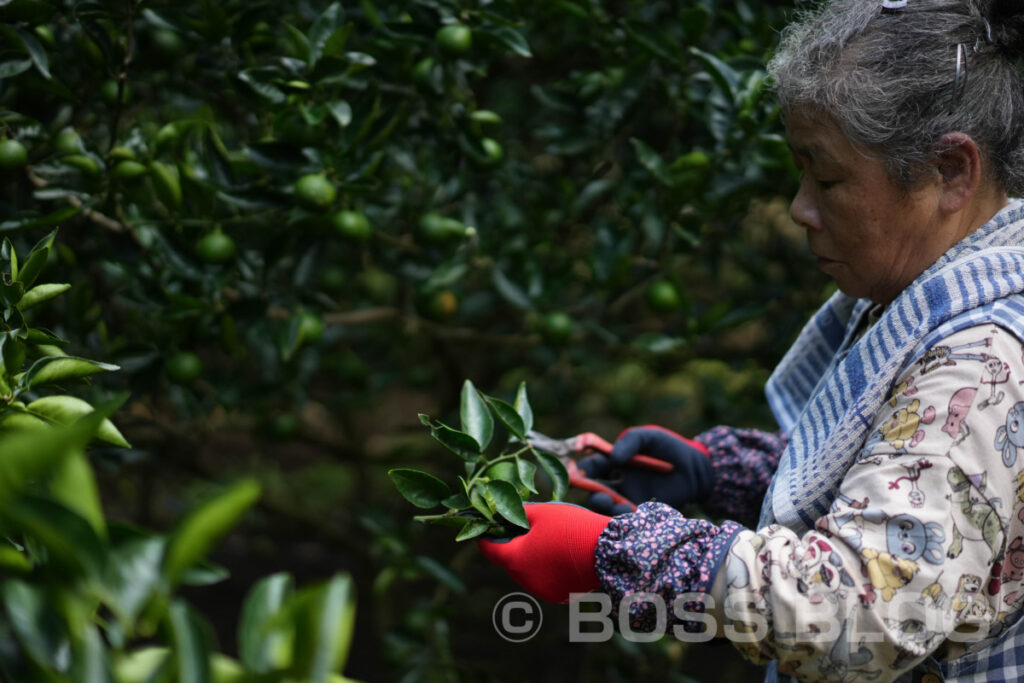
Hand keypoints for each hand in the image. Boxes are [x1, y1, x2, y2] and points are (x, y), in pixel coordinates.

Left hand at [478, 503, 610, 602]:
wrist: (608, 551)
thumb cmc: (571, 528)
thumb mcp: (542, 512)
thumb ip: (517, 513)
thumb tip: (502, 512)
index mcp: (515, 560)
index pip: (489, 550)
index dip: (486, 536)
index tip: (488, 526)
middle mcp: (525, 581)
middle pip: (510, 562)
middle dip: (512, 546)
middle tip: (522, 529)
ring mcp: (543, 591)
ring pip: (527, 573)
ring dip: (530, 559)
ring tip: (546, 541)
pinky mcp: (560, 597)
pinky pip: (544, 581)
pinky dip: (546, 569)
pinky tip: (559, 555)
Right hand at [578, 425, 712, 514]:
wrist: (698, 470)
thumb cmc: (670, 448)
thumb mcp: (649, 437)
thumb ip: (631, 441)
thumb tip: (614, 457)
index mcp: (613, 462)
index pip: (589, 466)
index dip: (579, 468)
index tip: (576, 470)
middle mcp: (616, 483)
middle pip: (593, 491)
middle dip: (591, 494)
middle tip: (598, 494)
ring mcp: (628, 499)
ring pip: (606, 509)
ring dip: (607, 509)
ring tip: (619, 505)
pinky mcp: (641, 513)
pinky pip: (625, 519)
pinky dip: (624, 519)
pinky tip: (632, 515)